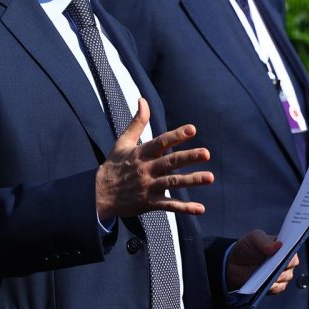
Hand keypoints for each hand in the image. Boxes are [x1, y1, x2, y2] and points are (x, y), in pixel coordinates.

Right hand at [95, 98, 212, 219]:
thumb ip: (137, 122)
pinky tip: (200, 208)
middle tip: (206, 153)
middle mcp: (146, 169)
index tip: (192, 129)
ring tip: (210, 177)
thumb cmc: (114, 165)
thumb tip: (143, 100)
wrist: (99, 195)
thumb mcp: (122, 142)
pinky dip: (184, 208)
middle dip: (189, 157)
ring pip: (173, 183)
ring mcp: (148, 187)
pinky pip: (169, 206)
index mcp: (141, 153)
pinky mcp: (149, 203)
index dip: (176, 135)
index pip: (161, 142)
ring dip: (192, 180)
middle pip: (170, 162)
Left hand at [226, 230, 297, 293]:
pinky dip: (272, 287)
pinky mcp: (275, 285)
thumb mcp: (253, 238)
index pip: (292, 249)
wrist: (235, 264)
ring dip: (277, 277)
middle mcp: (285, 260)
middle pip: (290, 264)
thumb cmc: (247, 248)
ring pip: (285, 277)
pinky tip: (265, 285)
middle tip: (273, 266)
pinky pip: (278, 288)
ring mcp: (281, 273)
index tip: (284, 254)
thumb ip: (264, 241)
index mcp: (283, 246)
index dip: (290, 251)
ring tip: (267, 276)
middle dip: (282, 265)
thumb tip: (278, 245)